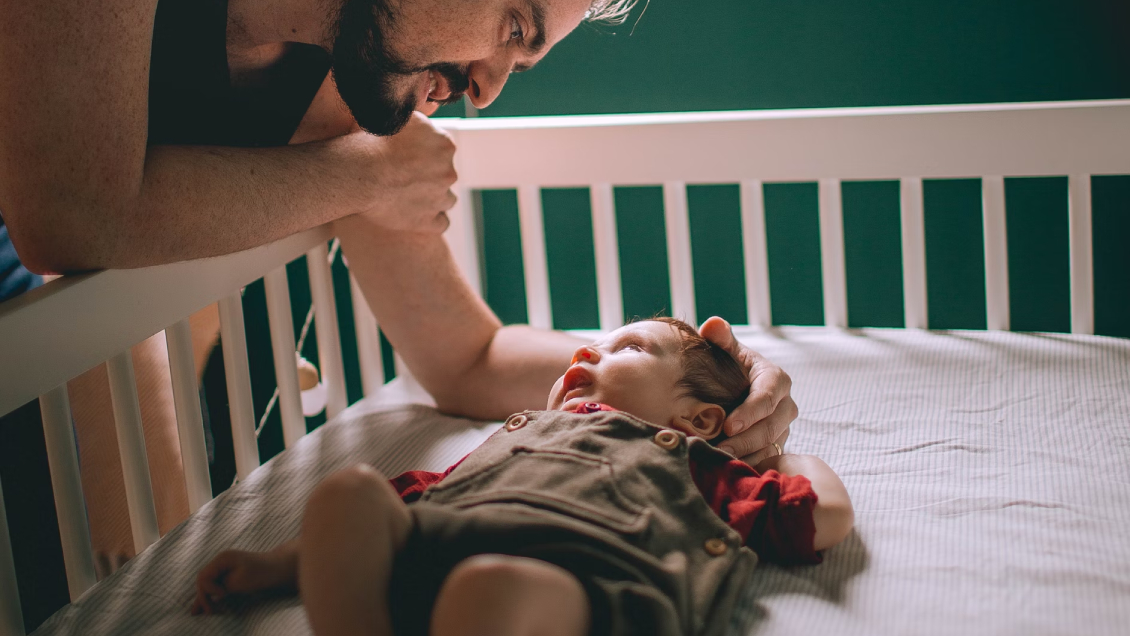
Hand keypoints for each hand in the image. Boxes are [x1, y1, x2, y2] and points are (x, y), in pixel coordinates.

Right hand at [191, 547, 297, 614]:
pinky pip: (215, 586)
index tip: (223, 596)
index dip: (208, 590)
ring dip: (205, 598)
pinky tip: (205, 607)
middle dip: (203, 597)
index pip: (203, 577)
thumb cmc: (261, 573)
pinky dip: (211, 596)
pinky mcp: (229, 575)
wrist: (279, 568)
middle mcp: (221, 562)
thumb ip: (220, 587)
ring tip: (200, 613)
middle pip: (203, 581)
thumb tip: (206, 594)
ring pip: (207, 585)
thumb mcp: (239, 581)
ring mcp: (224, 568)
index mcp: (222, 559)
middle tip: (210, 612)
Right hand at [346, 112, 456, 233]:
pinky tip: (417, 215)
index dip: (425, 153)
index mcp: (445, 144)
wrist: (359, 173)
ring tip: (409, 196)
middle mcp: (449, 171)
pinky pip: (441, 223)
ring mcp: (440, 198)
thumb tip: (422, 125)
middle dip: (429, 175)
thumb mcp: (399, 119)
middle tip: (404, 176)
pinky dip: (431, 219)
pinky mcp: (429, 221)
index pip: (442, 149)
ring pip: (446, 198)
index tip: (408, 157)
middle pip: (445, 174)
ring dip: (432, 197)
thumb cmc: (371, 143)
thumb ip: (419, 124)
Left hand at [699, 316, 797, 462]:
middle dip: (746, 439)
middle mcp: (786, 405)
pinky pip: (766, 458)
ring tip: (721, 460)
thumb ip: (721, 338)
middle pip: (771, 426)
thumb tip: (712, 325)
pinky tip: (728, 468)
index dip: (750, 412)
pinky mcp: (776, 445)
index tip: (728, 424)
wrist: (737, 389)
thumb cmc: (730, 367)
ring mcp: (784, 427)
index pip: (767, 397)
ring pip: (770, 445)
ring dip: (746, 455)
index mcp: (776, 379)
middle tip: (721, 448)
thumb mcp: (727, 351)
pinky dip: (748, 464)